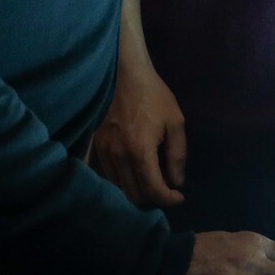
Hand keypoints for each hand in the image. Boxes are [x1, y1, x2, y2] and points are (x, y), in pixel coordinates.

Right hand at [93, 57, 187, 206]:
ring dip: (136, 191)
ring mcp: (104, 152)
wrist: (125, 75)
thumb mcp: (176, 122)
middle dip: (153, 198)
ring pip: (118, 188)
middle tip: (165, 189)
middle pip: (133, 195)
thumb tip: (177, 182)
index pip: (153, 190)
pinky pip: (108, 175)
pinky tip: (133, 175)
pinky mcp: (96, 146)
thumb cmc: (154, 96)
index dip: (168, 199)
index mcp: (139, 151)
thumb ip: (178, 155)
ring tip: (151, 182)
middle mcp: (118, 157)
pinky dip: (122, 182)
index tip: (178, 197)